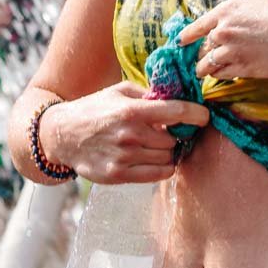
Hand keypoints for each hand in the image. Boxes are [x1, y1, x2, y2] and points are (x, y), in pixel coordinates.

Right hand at [40, 82, 208, 183]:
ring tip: (159, 143)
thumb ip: (147, 95)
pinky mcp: (119, 175)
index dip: (196, 114)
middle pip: (173, 139)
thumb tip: (176, 96)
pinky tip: (155, 157)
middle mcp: (129, 135)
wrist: (62, 135)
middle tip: (171, 130)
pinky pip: (157, 174)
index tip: (204, 116)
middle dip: (177, 134)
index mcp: (131, 111)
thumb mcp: (118, 92)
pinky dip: (163, 166)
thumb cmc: (94, 109)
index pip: (175, 112)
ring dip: (169, 151)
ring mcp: (124, 158)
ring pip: (168, 158)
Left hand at [179, 0, 267, 80]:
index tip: (180, 43)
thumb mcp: (256, 9)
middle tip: (201, 61)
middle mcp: (223, 30)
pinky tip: (224, 75)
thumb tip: (225, 28)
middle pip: (201, 48)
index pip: (196, 26)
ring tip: (206, 72)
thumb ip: (236, 18)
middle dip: (202, 55)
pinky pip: (220, 75)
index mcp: (226, 11)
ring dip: (206, 69)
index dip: (186, 37)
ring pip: (206, 65)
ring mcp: (230, 51)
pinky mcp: (240, 69)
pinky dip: (220, 76)